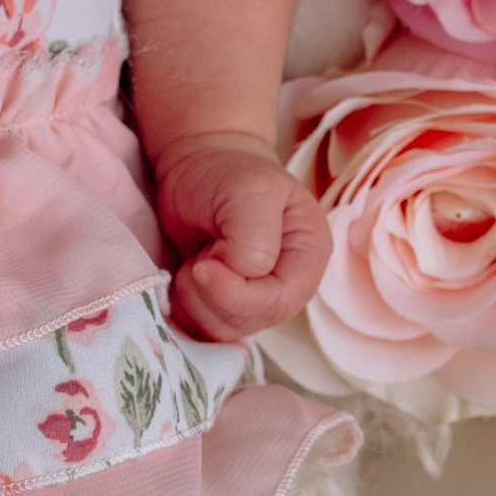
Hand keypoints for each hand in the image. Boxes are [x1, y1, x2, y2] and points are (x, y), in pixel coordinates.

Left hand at [153, 130, 329, 342]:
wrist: (199, 166)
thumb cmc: (227, 173)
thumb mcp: (248, 193)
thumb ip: (254, 239)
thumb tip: (246, 277)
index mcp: (308, 253)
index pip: (281, 300)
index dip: (238, 295)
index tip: (202, 265)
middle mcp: (289, 282)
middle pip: (254, 318)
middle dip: (214, 294)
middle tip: (200, 256)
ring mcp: (257, 297)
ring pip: (228, 328)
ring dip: (197, 300)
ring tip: (197, 259)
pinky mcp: (227, 305)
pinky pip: (207, 329)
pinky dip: (187, 309)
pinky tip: (187, 276)